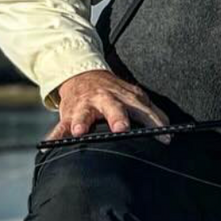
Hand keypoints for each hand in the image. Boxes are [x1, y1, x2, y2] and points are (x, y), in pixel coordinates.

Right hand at [48, 69, 168, 140]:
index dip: (155, 124)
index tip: (165, 138)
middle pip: (113, 108)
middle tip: (121, 129)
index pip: (144, 111)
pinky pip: (60, 126)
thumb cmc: (115, 93)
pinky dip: (55, 135)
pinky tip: (50, 144)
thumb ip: (153, 114)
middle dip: (117, 118)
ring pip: (83, 115)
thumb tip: (170, 132)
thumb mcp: (135, 98)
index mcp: (126, 97)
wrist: (84, 75)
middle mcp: (106, 100)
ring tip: (79, 132)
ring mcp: (85, 106)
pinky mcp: (68, 113)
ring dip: (81, 123)